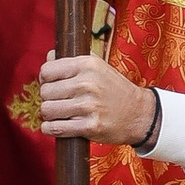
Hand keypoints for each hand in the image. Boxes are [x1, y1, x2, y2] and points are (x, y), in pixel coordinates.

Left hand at [38, 51, 155, 146]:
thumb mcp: (98, 66)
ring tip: (59, 114)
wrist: (139, 114)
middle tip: (58, 101)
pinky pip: (56, 128)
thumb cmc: (114, 90)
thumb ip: (73, 60)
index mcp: (87, 64)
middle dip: (48, 98)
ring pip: (47, 110)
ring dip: (49, 115)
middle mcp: (87, 83)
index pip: (47, 71)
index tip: (52, 85)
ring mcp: (89, 105)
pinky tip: (55, 126)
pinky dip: (50, 129)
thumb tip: (49, 56)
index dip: (45, 80)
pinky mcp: (91, 126)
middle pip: (45, 92)